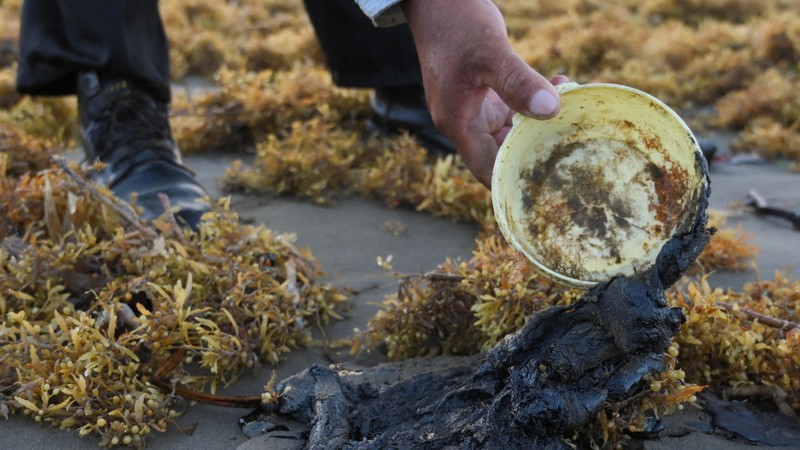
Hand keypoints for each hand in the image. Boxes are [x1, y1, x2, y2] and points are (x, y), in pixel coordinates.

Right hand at [402, 0, 568, 187]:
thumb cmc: (456, 24)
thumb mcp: (490, 53)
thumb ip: (518, 82)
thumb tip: (552, 109)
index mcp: (458, 123)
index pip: (487, 170)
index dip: (514, 182)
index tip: (550, 183)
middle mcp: (465, 122)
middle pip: (503, 155)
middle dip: (537, 151)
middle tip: (574, 143)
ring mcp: (476, 109)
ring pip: (513, 132)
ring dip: (542, 124)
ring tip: (573, 109)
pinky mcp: (486, 94)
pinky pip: (515, 110)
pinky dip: (537, 104)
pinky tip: (560, 87)